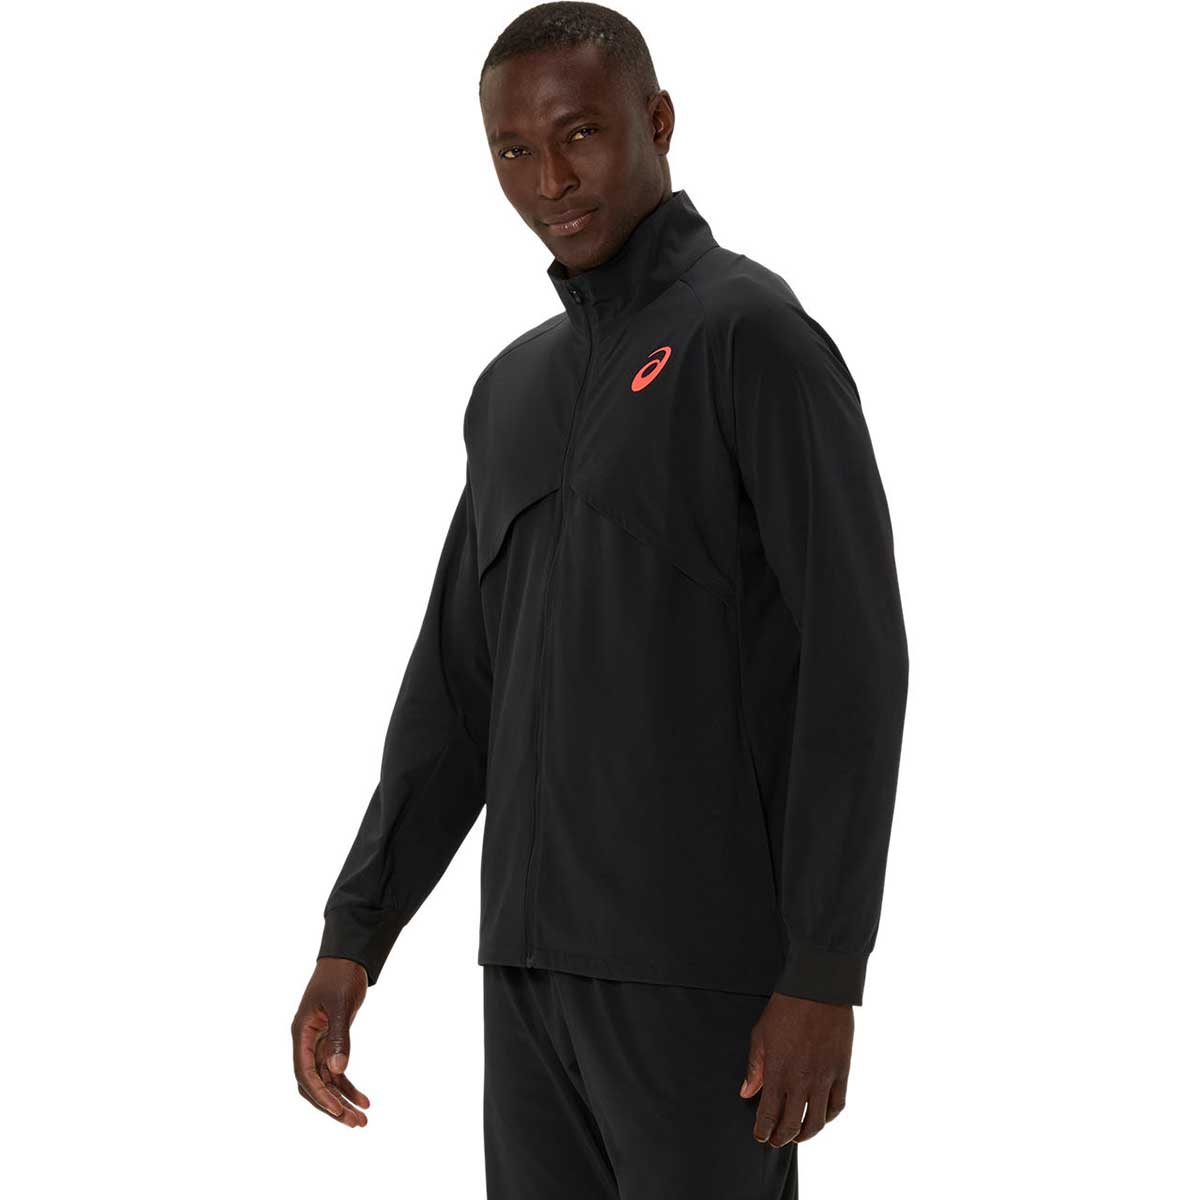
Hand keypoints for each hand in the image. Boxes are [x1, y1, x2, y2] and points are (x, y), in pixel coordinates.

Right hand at [291, 956, 370, 1126]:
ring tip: (363, 1119)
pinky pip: (336, 1070)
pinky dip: (348, 1085)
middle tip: (355, 1124)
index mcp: (301, 1033)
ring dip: (342, 1100)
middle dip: (332, 1106)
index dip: (320, 1094)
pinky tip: (364, 1100)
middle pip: (314, 1084)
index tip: (338, 1111)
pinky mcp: (331, 1042)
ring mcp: (318, 1043)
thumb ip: (339, 1037)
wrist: (347, 958)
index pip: (305, 1073)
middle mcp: (306, 1042)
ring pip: (326, 1081)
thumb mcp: (341, 1004)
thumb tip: (338, 1070)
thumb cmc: (340, 976)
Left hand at [739, 991, 852, 1145]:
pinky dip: (828, 1117)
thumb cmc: (785, 1008)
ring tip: (797, 1136)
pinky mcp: (842, 1071)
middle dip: (781, 1137)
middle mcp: (802, 1080)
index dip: (763, 1130)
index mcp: (778, 1072)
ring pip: (817, 1121)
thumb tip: (747, 1093)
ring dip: (805, 1134)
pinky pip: (837, 1105)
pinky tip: (821, 1117)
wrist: (818, 989)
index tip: (759, 1135)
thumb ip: (754, 1068)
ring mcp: (824, 1078)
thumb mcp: (760, 1035)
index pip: (769, 1115)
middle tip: (775, 1140)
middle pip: (792, 1124)